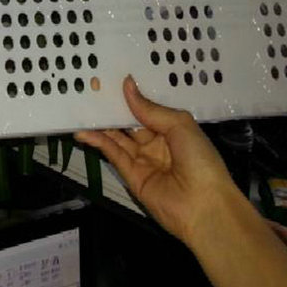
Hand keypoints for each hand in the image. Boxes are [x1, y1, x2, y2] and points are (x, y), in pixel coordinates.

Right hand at [75, 75, 239, 246]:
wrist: (205, 207)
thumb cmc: (200, 160)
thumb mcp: (179, 125)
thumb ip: (149, 108)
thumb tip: (127, 84)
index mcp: (172, 130)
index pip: (146, 110)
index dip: (130, 96)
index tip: (110, 79)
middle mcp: (156, 144)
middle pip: (129, 123)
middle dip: (112, 109)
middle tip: (90, 90)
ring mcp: (143, 161)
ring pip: (118, 138)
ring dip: (101, 125)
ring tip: (81, 109)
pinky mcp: (131, 177)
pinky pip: (114, 155)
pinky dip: (99, 143)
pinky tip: (85, 132)